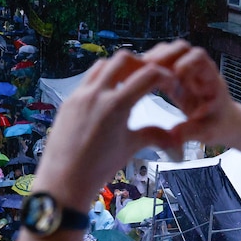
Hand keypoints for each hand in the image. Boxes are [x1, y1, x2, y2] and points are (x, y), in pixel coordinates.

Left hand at [31, 50, 175, 209]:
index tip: (169, 82)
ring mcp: (79, 95)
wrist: (64, 181)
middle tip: (147, 77)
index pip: (147, 75)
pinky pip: (86, 80)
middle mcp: (97, 94)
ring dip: (118, 69)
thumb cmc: (98, 168)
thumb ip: (154, 135)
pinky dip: (100, 81)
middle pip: (123, 59)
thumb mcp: (130, 147)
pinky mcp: (68, 101)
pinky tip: (106, 97)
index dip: (164, 75)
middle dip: (140, 64)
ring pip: (102, 66)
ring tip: (127, 84)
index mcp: (116, 105)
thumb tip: (176, 138)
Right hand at [144, 41, 240, 149]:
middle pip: (180, 48)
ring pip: (167, 53)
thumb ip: (189, 132)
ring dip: (152, 60)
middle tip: (148, 68)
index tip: (175, 75)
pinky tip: (135, 80)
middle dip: (163, 55)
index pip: (199, 57)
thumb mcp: (206, 132)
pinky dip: (146, 68)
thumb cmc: (219, 124)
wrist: (222, 123)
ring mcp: (184, 72)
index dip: (186, 62)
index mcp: (209, 79)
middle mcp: (196, 70)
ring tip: (138, 74)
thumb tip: (171, 137)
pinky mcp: (173, 78)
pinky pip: (158, 65)